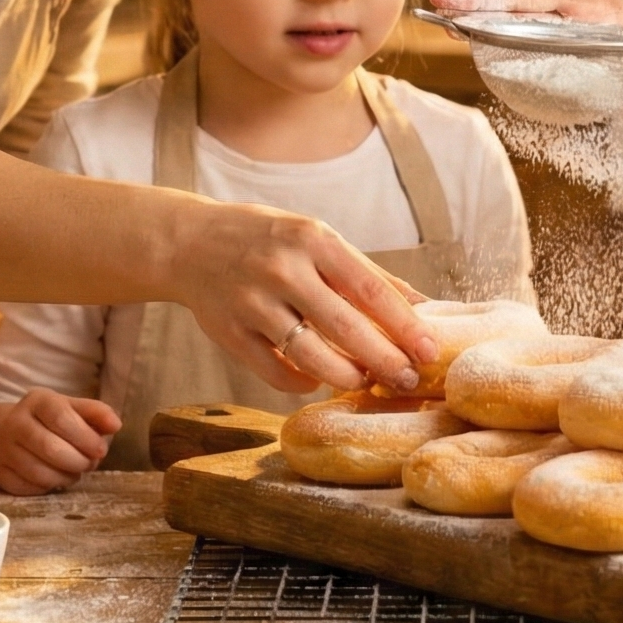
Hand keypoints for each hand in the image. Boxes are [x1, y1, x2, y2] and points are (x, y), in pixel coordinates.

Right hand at [0, 391, 122, 494]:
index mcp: (37, 400)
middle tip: (90, 464)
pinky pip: (29, 487)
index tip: (101, 449)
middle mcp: (15, 422)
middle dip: (79, 461)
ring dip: (66, 477)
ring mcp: (3, 448)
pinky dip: (50, 487)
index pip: (62, 418)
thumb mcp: (74, 410)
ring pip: (40, 472)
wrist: (12, 432)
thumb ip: (97, 414)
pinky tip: (56, 478)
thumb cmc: (52, 421)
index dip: (85, 437)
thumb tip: (115, 425)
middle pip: (51, 448)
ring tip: (76, 471)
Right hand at [164, 201, 433, 393]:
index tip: (431, 350)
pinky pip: (274, 372)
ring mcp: (252, 302)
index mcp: (313, 239)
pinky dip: (302, 383)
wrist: (191, 242)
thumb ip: (366, 273)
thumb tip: (424, 306)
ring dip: (346, 376)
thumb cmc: (269, 240)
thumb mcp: (317, 239)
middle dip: (384, 360)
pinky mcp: (229, 332)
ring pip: (309, 356)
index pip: (370, 289)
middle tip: (408, 380)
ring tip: (365, 381)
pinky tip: (318, 380)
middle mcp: (283, 269)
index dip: (405, 325)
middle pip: (345, 327)